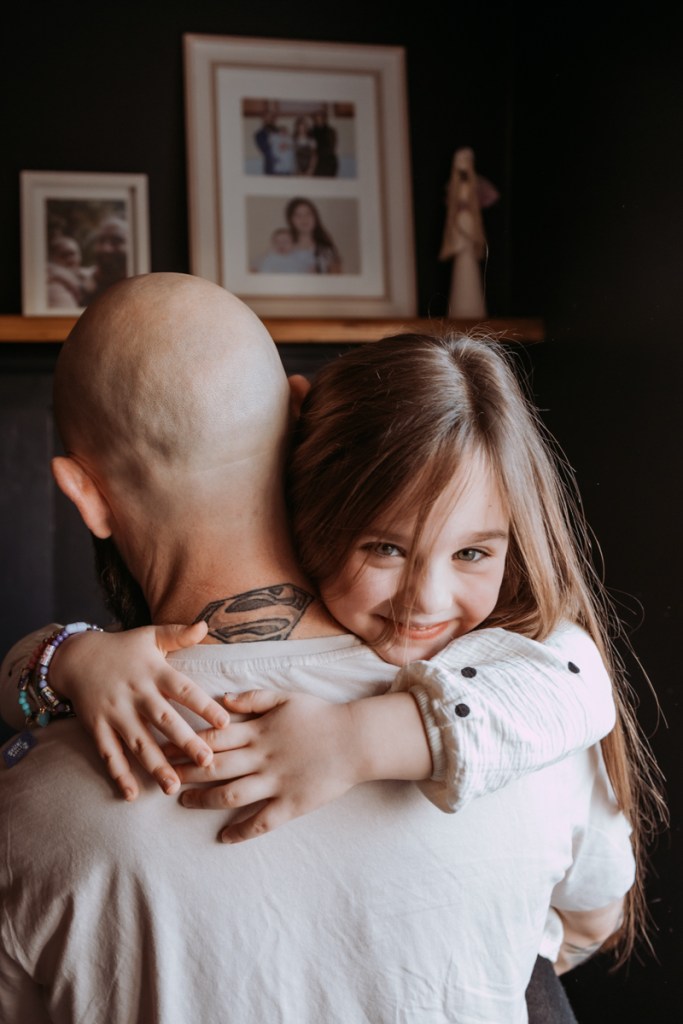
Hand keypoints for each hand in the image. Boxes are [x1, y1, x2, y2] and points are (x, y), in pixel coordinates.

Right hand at [49, 622, 228, 799]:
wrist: (76, 656)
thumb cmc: (123, 648)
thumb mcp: (150, 635)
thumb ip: (179, 634)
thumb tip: (205, 624)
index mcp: (153, 672)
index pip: (183, 689)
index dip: (204, 706)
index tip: (226, 723)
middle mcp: (135, 693)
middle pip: (163, 720)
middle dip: (185, 742)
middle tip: (207, 762)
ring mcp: (114, 712)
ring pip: (137, 742)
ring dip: (155, 765)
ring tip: (173, 787)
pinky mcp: (96, 727)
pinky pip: (108, 753)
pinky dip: (119, 774)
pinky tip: (132, 794)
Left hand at [173, 690, 359, 842]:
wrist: (356, 740)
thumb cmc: (321, 715)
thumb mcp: (285, 697)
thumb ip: (252, 699)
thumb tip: (221, 701)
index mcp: (259, 730)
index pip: (213, 737)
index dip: (186, 742)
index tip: (163, 746)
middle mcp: (262, 757)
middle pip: (215, 766)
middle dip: (185, 771)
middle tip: (162, 776)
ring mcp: (276, 782)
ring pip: (231, 794)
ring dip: (204, 799)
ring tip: (184, 801)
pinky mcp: (291, 804)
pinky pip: (261, 822)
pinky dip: (241, 831)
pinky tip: (224, 837)